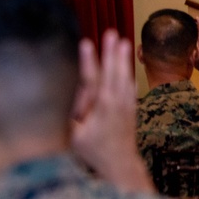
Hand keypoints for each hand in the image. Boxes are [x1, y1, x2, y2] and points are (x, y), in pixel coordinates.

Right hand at [70, 30, 152, 191]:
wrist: (120, 165)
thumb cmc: (92, 151)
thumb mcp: (74, 136)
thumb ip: (70, 115)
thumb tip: (68, 94)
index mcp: (99, 108)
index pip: (92, 79)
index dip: (89, 61)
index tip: (85, 43)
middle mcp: (115, 103)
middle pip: (112, 73)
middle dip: (111, 53)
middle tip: (111, 33)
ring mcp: (125, 105)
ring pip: (124, 76)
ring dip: (123, 59)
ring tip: (123, 41)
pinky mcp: (130, 109)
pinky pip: (130, 86)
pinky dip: (129, 73)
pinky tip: (127, 65)